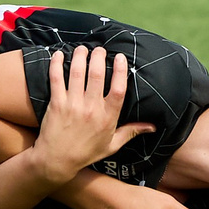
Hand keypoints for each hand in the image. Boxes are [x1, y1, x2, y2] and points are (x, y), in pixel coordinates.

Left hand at [29, 48, 153, 185]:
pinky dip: (57, 64)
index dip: (120, 71)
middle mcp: (91, 109)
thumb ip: (131, 132)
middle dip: (99, 57)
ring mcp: (72, 105)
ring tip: (83, 48)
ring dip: (80, 57)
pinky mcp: (56, 104)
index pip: (119, 90)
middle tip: (100, 49)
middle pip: (97, 75)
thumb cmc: (86, 153)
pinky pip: (56, 79)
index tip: (120, 57)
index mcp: (108, 117)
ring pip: (77, 73)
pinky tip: (59, 54)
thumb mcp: (112, 145)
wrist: (57, 160)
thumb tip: (152, 126)